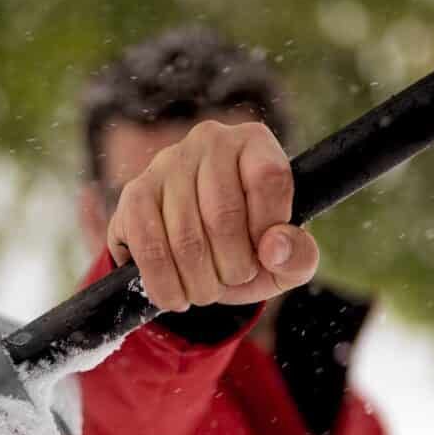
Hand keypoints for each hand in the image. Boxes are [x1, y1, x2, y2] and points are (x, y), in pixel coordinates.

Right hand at [107, 120, 318, 312]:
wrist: (197, 260)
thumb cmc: (249, 250)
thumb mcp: (286, 259)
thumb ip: (299, 256)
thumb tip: (274, 248)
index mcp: (254, 143)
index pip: (268, 178)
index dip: (268, 228)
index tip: (264, 252)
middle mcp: (209, 141)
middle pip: (223, 214)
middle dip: (232, 267)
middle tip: (233, 280)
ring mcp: (166, 164)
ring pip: (185, 238)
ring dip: (199, 283)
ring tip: (206, 291)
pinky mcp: (134, 194)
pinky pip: (149, 247)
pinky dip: (164, 284)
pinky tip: (176, 294)